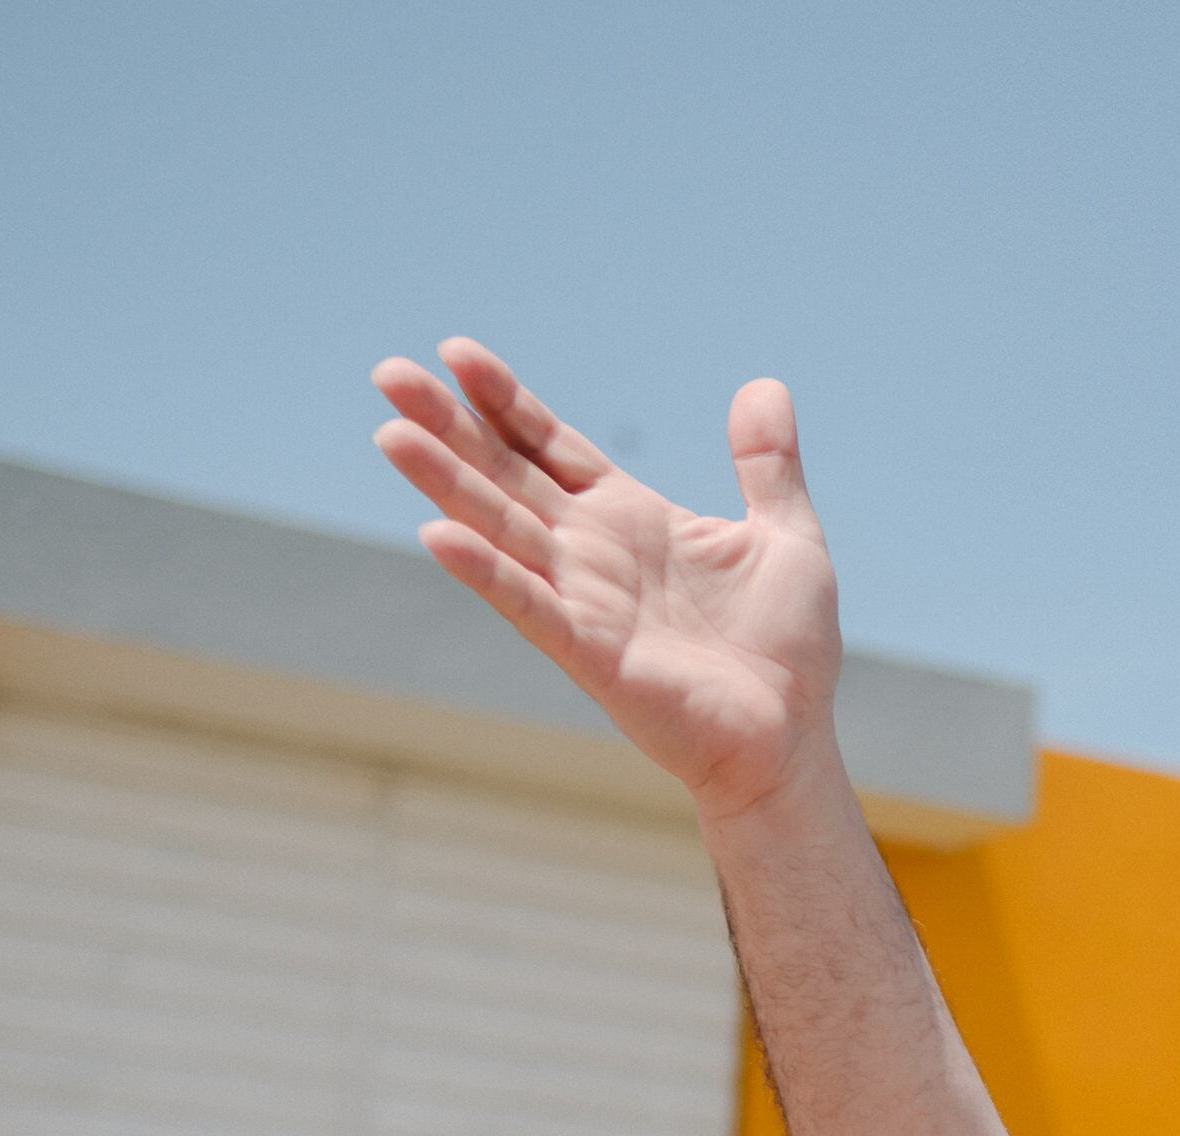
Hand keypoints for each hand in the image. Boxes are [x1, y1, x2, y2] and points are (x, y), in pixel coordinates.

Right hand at [369, 339, 842, 819]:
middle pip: (506, 476)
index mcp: (631, 518)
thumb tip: (764, 386)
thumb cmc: (787, 649)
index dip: (505, 401)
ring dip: (447, 483)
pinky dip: (487, 572)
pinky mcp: (591, 653)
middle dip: (449, 426)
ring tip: (391, 434)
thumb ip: (768, 465)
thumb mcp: (787, 536)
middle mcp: (593, 553)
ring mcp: (585, 602)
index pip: (550, 445)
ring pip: (500, 530)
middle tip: (388, 373)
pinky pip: (530, 606)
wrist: (790, 738)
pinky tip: (439, 534)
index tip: (456, 353)